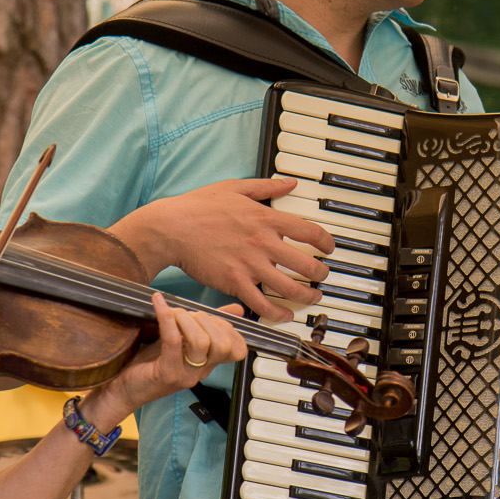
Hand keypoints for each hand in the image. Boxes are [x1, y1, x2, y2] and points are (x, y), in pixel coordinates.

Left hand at [85, 292, 249, 424]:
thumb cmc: (149, 362)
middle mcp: (200, 372)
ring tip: (173, 312)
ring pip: (201, 342)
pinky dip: (166, 317)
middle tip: (186, 314)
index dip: (227, 327)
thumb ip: (203, 325)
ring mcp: (185, 375)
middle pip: (222, 344)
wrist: (121, 389)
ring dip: (186, 319)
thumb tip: (236, 309)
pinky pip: (173, 340)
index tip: (207, 316)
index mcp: (208, 365)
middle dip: (206, 320)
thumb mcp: (181, 339)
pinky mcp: (166, 373)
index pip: (237, 349)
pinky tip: (158, 303)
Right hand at [114, 178, 336, 321]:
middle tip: (322, 277)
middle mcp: (263, 242)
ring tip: (312, 298)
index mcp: (265, 218)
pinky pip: (263, 304)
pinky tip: (285, 315)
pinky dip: (278, 313)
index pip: (309, 232)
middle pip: (306, 264)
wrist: (171, 227)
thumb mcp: (234, 187)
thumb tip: (290, 183)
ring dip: (307, 296)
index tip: (328, 249)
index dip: (326, 242)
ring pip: (290, 288)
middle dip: (321, 274)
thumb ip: (265, 187)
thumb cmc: (198, 206)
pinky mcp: (234, 282)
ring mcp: (250, 265)